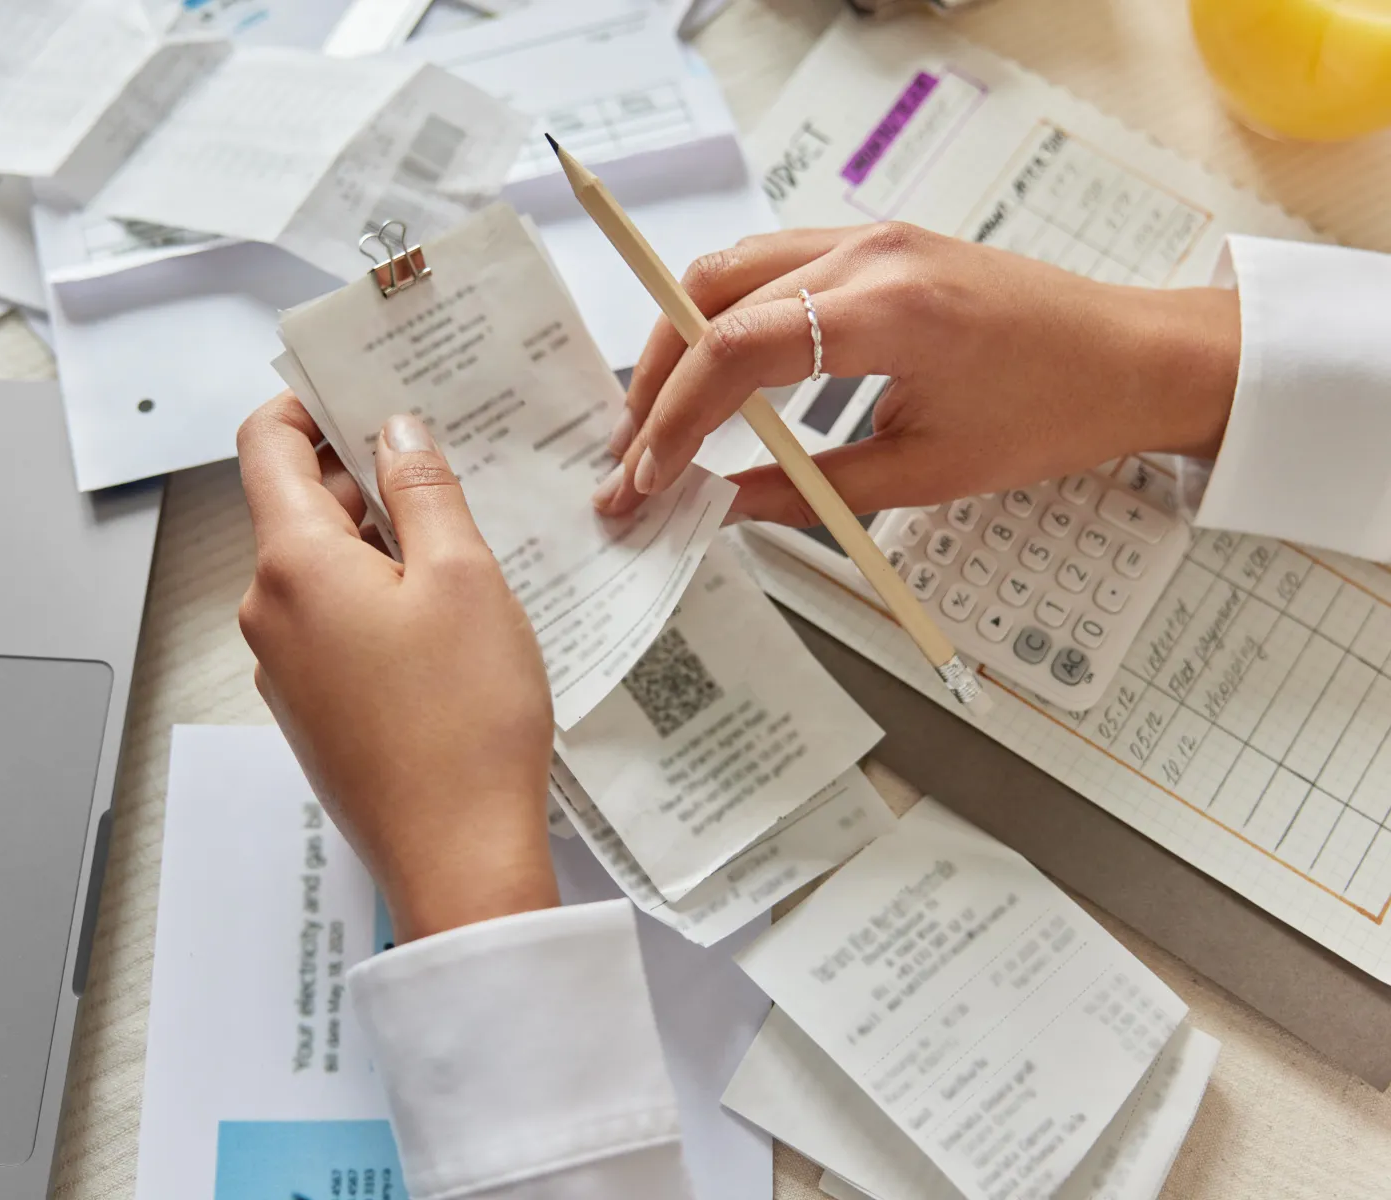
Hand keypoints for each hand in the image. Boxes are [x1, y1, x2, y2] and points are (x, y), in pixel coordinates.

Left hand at [237, 394, 557, 942]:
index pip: (265, 446)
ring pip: (319, 570)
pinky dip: (376, 598)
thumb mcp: (463, 578)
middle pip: (296, 507)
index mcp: (292, 565)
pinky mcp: (313, 710)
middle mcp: (269, 612)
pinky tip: (444, 616)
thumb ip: (424, 489)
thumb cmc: (465, 721)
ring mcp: (284, 668)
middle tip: (442, 459)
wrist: (457, 856)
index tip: (358, 388)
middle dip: (362, 475)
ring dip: (377, 541)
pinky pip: (332, 625)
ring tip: (460, 542)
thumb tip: (396, 431)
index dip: (307, 404)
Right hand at [593, 223, 1240, 524]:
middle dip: (655, 377)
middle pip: (711, 295)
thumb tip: (723, 506)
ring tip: (657, 415)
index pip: (735, 350)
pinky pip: (770, 267)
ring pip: (730, 270)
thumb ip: (810, 490)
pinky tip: (715, 372)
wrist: (1136, 357)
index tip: (647, 476)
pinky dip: (724, 317)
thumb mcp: (928, 473)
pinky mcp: (877, 245)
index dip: (674, 418)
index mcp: (889, 311)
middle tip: (632, 452)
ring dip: (681, 340)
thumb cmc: (1055, 412)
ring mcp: (871, 239)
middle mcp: (869, 255)